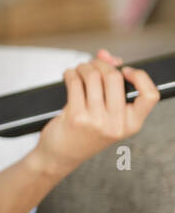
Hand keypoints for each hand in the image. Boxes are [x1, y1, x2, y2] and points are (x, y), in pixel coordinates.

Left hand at [33, 47, 159, 177]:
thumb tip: (108, 56)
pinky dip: (70, 73)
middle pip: (114, 78)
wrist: (62, 155)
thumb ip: (111, 85)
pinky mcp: (76, 117)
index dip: (139, 76)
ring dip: (83, 67)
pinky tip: (69, 75)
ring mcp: (97, 121)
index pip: (150, 95)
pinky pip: (74, 82)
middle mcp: (117, 124)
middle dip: (100, 64)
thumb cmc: (85, 132)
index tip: (124, 70)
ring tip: (78, 70)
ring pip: (92, 77)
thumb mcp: (106, 114)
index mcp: (132, 124)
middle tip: (91, 66)